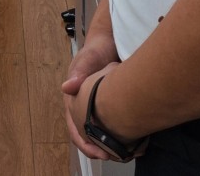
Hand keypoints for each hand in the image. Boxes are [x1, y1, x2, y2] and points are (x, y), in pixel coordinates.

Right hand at [63, 45, 120, 159]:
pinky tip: (132, 141)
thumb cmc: (96, 50)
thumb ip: (79, 72)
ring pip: (100, 133)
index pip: (74, 129)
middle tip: (115, 157)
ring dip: (109, 145)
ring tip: (124, 153)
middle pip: (87, 136)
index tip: (98, 153)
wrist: (110, 42)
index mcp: (73, 100)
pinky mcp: (110, 106)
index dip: (84, 144)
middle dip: (99, 149)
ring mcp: (96, 107)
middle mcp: (83, 107)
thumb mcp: (88, 59)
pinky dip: (119, 135)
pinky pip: (112, 125)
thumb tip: (67, 88)